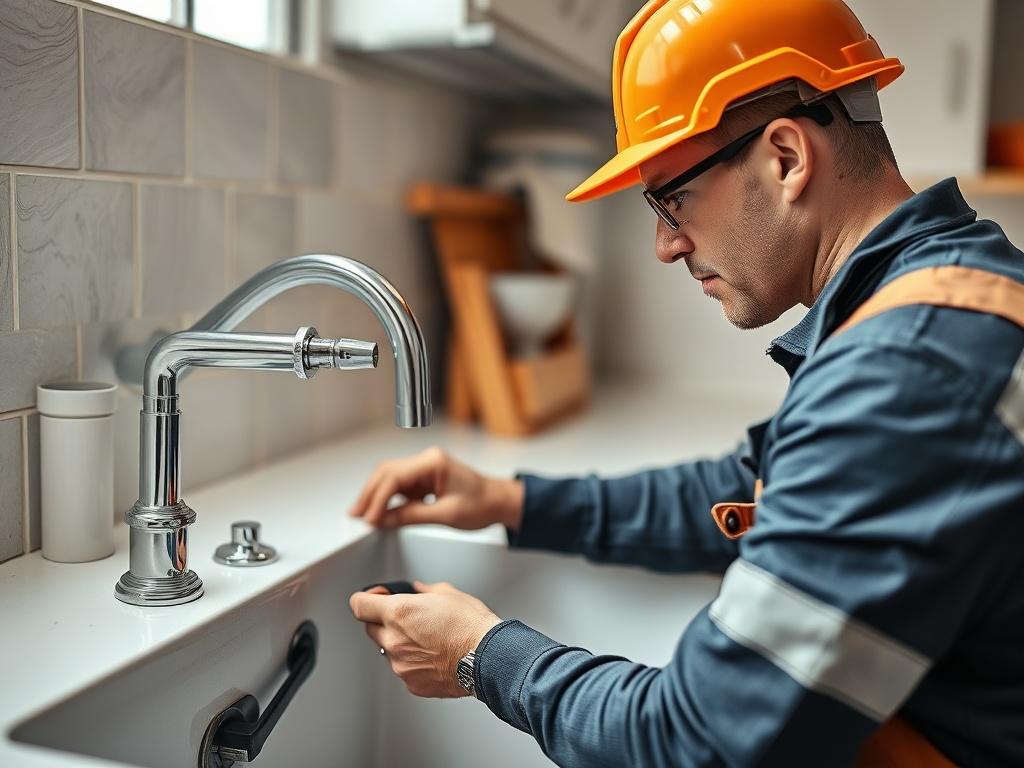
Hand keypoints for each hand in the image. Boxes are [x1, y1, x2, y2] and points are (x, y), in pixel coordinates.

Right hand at [347, 447, 523, 530]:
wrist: (498, 501)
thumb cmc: (482, 504)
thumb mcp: (446, 514)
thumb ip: (412, 516)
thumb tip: (384, 520)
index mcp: (433, 462)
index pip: (395, 477)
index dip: (378, 499)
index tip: (369, 518)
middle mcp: (426, 459)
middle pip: (387, 472)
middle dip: (370, 494)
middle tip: (356, 515)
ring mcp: (424, 467)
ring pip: (390, 478)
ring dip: (376, 496)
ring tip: (364, 515)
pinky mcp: (424, 477)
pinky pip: (400, 486)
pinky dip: (388, 499)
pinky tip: (381, 513)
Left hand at [349, 581, 501, 697]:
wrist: (487, 657)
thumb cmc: (471, 625)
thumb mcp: (448, 594)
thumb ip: (424, 591)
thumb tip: (418, 591)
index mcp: (399, 613)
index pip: (359, 605)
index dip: (366, 599)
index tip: (375, 598)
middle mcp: (394, 640)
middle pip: (371, 629)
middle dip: (384, 622)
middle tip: (408, 619)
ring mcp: (401, 665)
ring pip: (389, 651)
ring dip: (401, 644)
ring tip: (428, 640)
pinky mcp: (411, 683)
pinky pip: (404, 669)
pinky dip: (414, 663)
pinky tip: (434, 656)